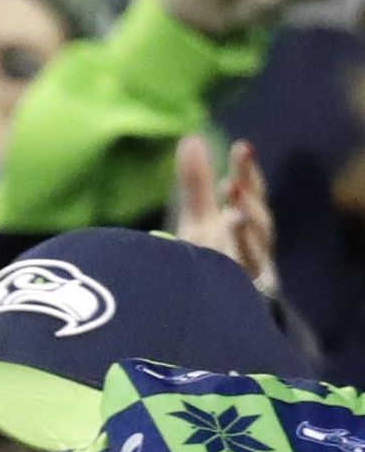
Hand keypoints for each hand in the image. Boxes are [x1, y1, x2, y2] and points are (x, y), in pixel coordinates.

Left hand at [175, 134, 281, 296]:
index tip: (241, 148)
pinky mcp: (242, 298)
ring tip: (233, 217)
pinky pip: (244, 283)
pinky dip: (238, 268)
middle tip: (231, 182)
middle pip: (259, 220)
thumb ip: (195, 183)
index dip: (248, 172)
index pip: (251, 194)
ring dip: (247, 233)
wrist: (204, 312)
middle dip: (248, 201)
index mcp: (245, 225)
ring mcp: (250, 273)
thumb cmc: (207, 260)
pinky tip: (227, 257)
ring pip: (257, 251)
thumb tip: (190, 138)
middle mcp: (253, 247)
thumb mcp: (198, 219)